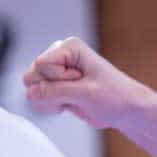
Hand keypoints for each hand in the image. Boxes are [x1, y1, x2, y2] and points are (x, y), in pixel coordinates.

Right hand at [22, 37, 146, 128]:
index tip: (80, 81)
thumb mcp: (86, 93)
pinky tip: (70, 104)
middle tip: (77, 93)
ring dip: (52, 100)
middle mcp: (59, 56)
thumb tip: (30, 93)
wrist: (126, 109)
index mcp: (68, 47)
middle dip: (53, 91)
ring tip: (75, 99)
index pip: (41, 65)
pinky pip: (37, 99)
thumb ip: (56, 91)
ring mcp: (55, 71)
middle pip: (32, 76)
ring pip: (33, 89)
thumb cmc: (115, 96)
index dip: (59, 80)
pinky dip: (52, 106)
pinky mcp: (54, 86)